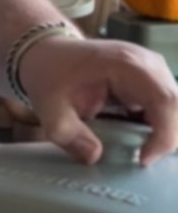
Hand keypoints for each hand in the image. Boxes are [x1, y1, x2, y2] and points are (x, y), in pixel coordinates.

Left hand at [18, 35, 177, 164]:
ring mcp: (152, 71)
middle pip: (176, 105)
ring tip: (140, 152)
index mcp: (126, 64)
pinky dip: (156, 128)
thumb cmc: (50, 74)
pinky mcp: (150, 82)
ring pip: (175, 108)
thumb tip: (95, 156)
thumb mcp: (49, 108)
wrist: (47, 52)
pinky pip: (164, 108)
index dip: (164, 134)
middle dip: (167, 138)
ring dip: (163, 133)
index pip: (164, 99)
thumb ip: (68, 134)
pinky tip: (138, 140)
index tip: (143, 159)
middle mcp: (147, 64)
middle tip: (142, 160)